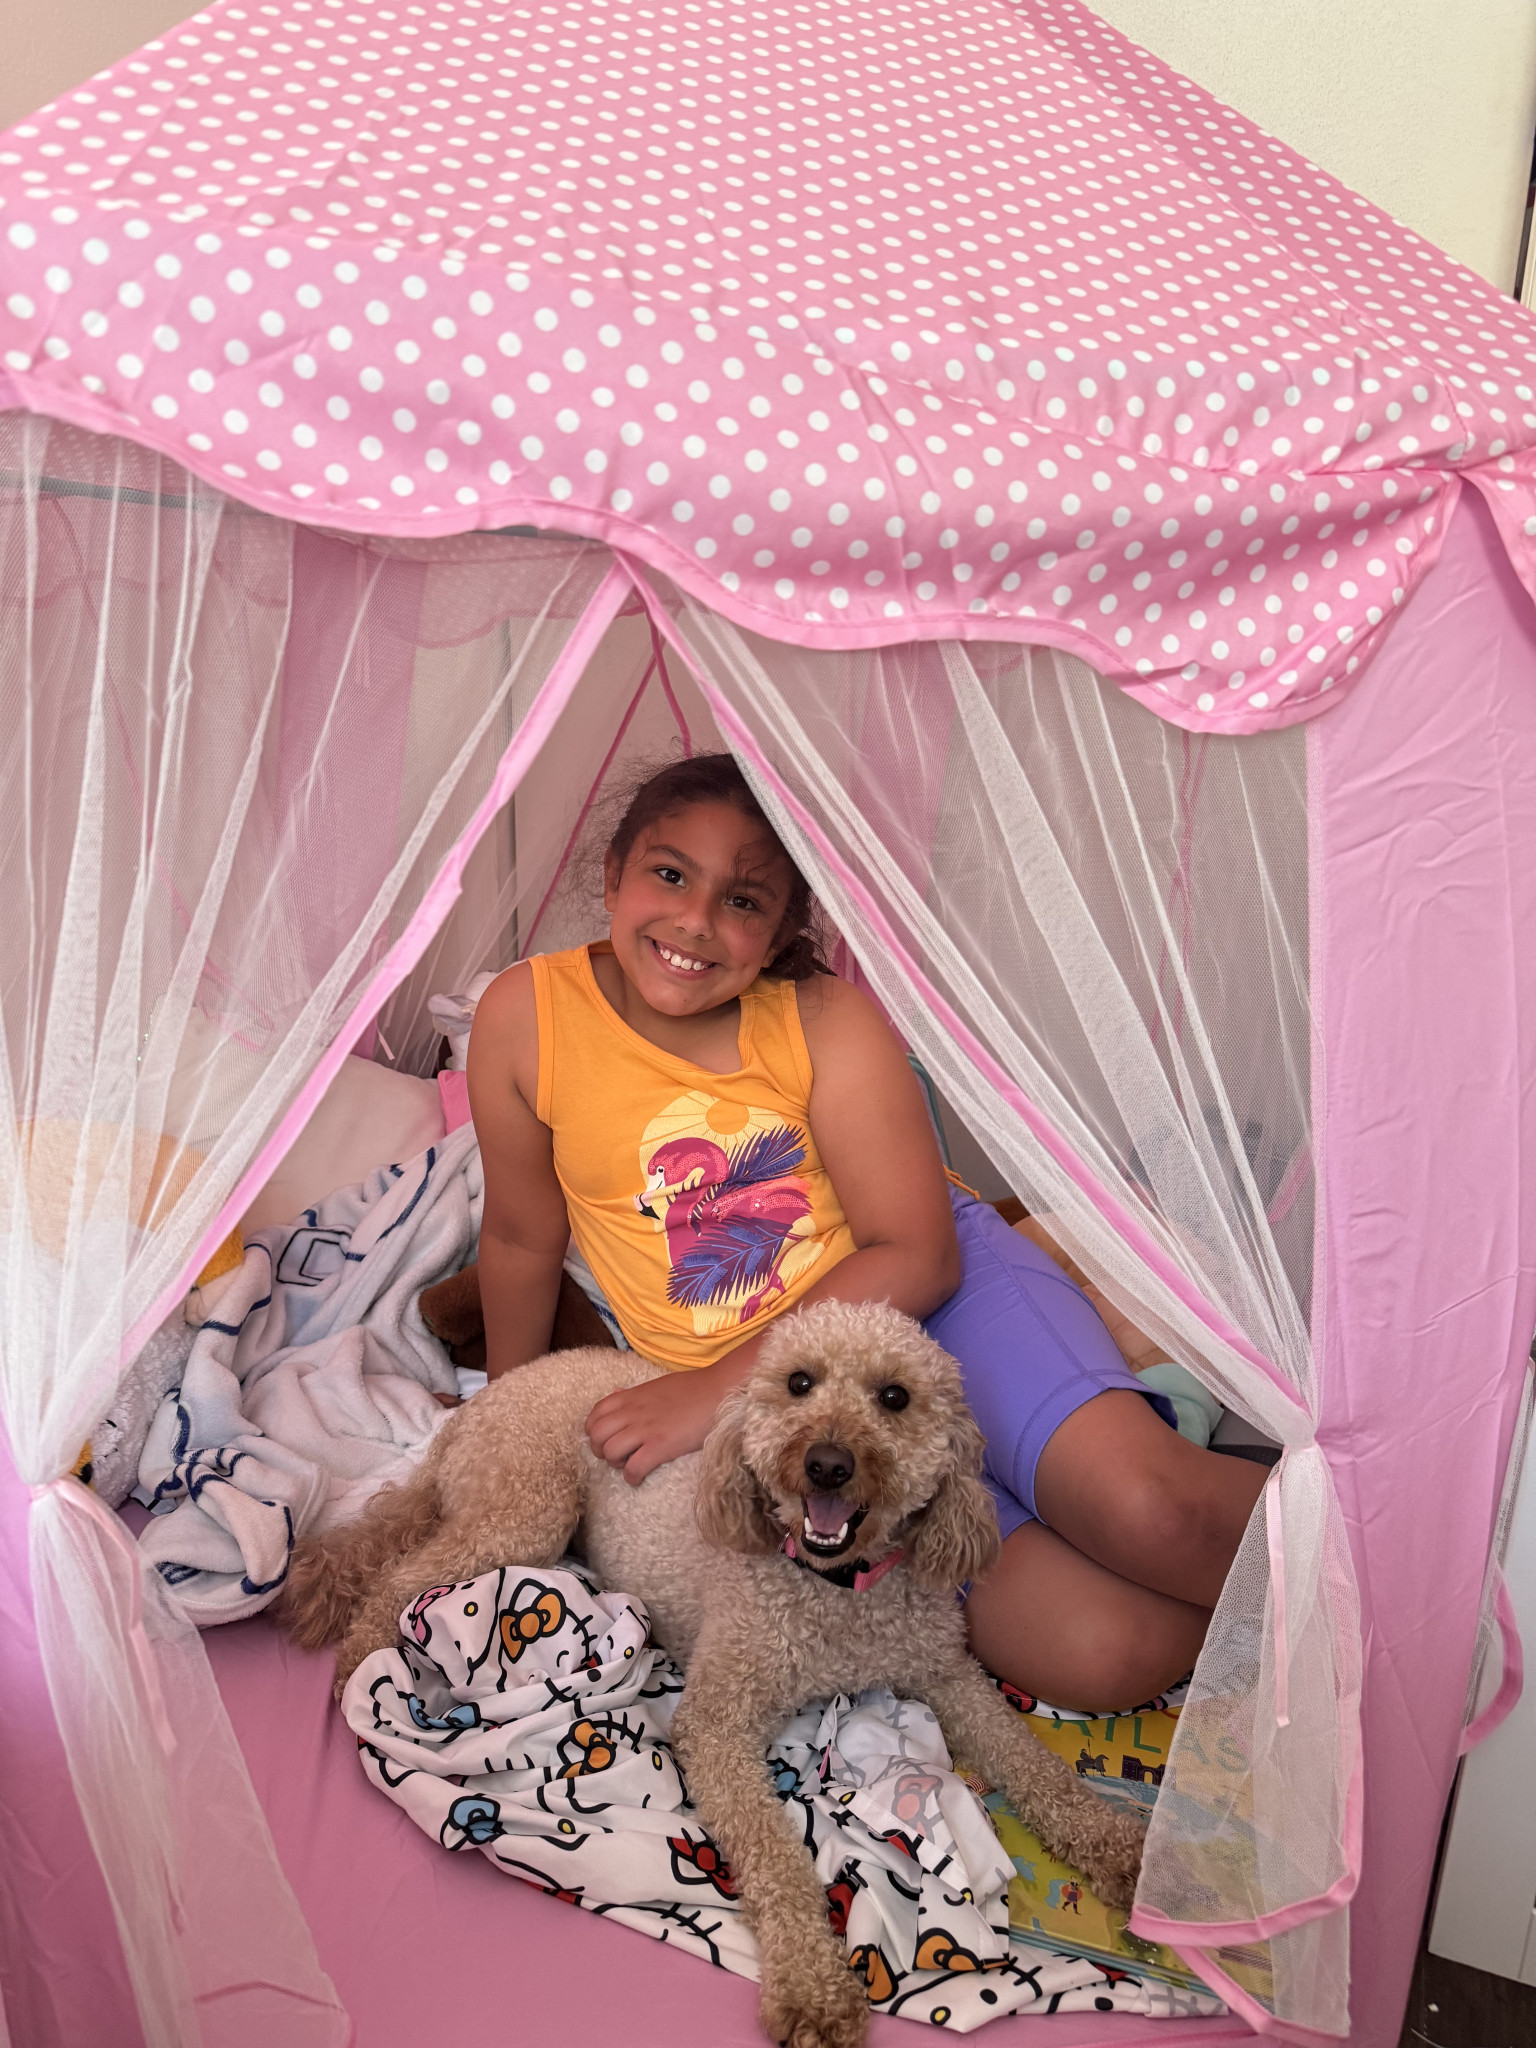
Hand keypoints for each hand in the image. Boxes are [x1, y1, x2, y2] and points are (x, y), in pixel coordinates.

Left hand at [585, 1358, 741, 1485]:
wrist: (719, 1391)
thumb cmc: (692, 1388)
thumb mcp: (656, 1385)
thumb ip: (633, 1393)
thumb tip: (616, 1394)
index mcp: (630, 1397)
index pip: (594, 1416)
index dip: (595, 1432)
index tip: (607, 1439)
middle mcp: (632, 1413)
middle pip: (596, 1437)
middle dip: (601, 1450)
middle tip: (617, 1455)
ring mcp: (645, 1430)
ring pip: (610, 1453)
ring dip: (616, 1464)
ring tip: (630, 1464)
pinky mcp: (660, 1447)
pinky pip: (632, 1468)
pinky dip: (631, 1477)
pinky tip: (640, 1476)